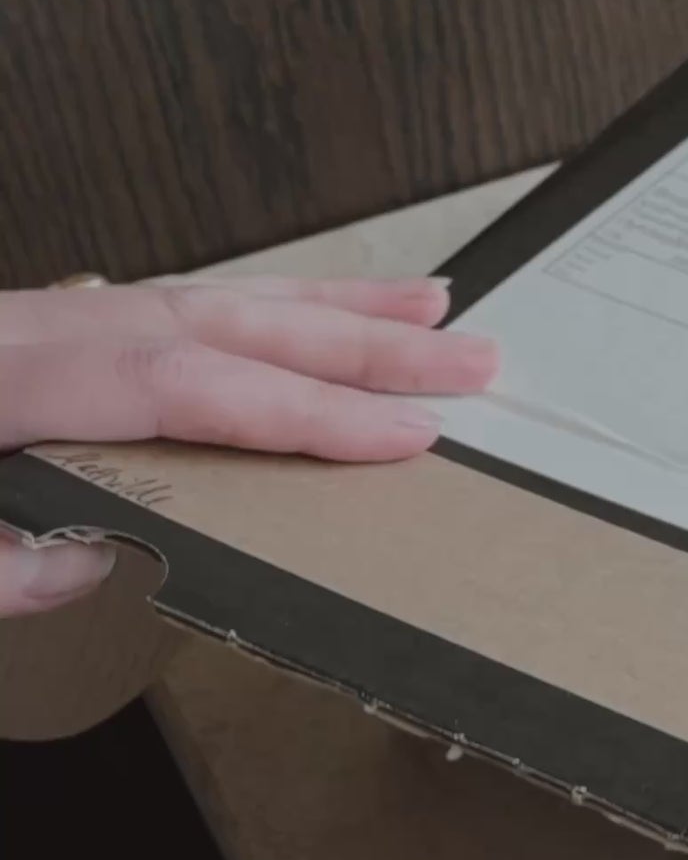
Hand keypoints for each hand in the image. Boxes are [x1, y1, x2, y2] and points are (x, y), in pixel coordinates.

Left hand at [0, 277, 495, 615]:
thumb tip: (100, 560)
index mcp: (5, 375)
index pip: (181, 386)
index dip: (301, 411)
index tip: (403, 436)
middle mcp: (35, 329)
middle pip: (220, 326)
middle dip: (356, 346)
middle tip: (468, 363)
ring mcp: (43, 319)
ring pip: (208, 300)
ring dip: (328, 311)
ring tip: (431, 312)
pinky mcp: (48, 328)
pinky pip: (174, 301)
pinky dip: (258, 304)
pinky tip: (313, 311)